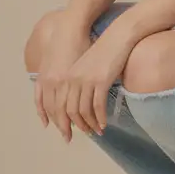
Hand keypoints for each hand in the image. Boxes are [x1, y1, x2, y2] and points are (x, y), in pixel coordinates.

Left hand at [38, 19, 134, 140]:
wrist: (117, 37)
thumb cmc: (103, 52)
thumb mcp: (84, 67)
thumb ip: (78, 83)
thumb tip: (79, 105)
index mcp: (65, 76)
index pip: (57, 105)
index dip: (61, 122)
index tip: (67, 132)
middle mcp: (72, 79)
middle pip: (68, 111)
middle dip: (74, 127)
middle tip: (83, 136)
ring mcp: (86, 80)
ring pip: (83, 111)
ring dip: (90, 124)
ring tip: (96, 131)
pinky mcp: (100, 81)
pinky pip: (98, 106)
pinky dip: (100, 118)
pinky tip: (104, 124)